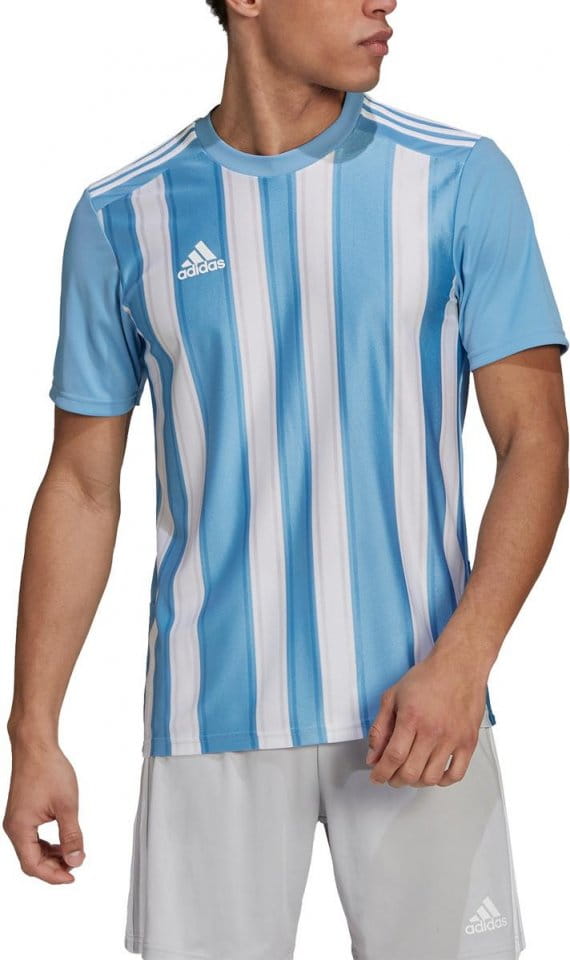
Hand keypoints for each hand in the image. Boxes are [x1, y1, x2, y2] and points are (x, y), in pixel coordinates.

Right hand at [3, 740, 85, 883]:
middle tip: (75, 866)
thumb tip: (76, 859)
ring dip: (51, 856)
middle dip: (53, 867)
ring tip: (71, 853)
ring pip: (31, 850)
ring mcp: (16, 820)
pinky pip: (32, 837)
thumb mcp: (66, 805)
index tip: (72, 876)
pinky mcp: (22, 813)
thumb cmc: (48, 769)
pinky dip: (46, 844)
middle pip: (30, 861)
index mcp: (20, 828)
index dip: (53, 875)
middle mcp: (14, 827)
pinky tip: (61, 841)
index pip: (33, 865)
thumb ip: (72, 835)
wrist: (36, 746)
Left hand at [365, 643, 488, 787]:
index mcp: (411, 718)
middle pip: (410, 772)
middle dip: (395, 779)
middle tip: (391, 775)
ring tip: (410, 773)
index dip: (381, 772)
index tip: (377, 776)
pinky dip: (442, 781)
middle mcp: (433, 731)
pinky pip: (456, 774)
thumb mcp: (393, 696)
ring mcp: (452, 739)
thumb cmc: (427, 678)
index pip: (392, 757)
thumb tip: (373, 756)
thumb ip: (380, 728)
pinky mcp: (468, 742)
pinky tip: (434, 773)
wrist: (459, 666)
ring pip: (431, 777)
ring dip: (416, 782)